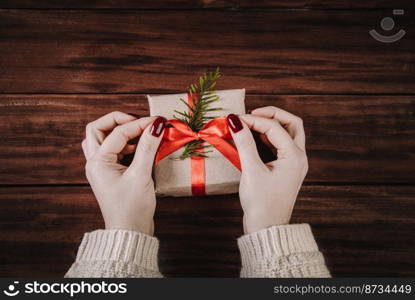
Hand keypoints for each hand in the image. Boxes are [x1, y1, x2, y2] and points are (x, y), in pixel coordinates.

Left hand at [82, 112, 165, 234]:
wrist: (130, 232)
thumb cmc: (132, 208)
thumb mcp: (141, 175)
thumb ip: (148, 148)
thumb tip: (156, 125)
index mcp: (98, 162)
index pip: (118, 132)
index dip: (139, 123)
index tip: (158, 121)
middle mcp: (95, 163)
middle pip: (97, 129)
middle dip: (117, 121)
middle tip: (138, 122)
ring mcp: (101, 168)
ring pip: (102, 139)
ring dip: (119, 132)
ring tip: (140, 135)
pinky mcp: (110, 174)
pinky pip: (112, 151)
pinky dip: (124, 145)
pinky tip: (140, 149)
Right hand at [226, 107, 307, 233]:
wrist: (267, 228)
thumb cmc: (261, 203)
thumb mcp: (252, 171)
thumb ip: (244, 143)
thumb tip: (234, 121)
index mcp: (294, 157)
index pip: (274, 127)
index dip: (253, 120)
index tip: (233, 119)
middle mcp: (299, 157)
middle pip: (292, 124)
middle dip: (272, 115)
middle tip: (252, 113)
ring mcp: (294, 163)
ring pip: (288, 133)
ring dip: (271, 125)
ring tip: (250, 124)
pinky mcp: (286, 169)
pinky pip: (281, 145)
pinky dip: (268, 137)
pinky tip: (253, 138)